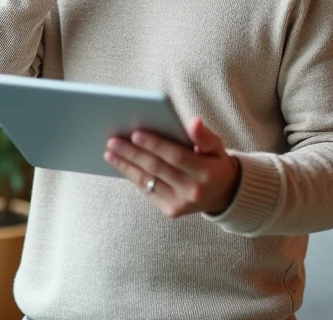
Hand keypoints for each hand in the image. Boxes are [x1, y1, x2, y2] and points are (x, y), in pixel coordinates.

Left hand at [104, 117, 240, 218]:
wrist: (222, 194)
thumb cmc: (214, 163)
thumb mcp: (216, 146)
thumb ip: (204, 135)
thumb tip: (193, 122)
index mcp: (206, 172)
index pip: (175, 156)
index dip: (155, 144)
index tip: (135, 133)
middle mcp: (193, 190)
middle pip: (157, 168)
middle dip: (132, 153)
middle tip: (113, 141)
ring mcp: (181, 204)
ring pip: (148, 181)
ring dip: (126, 166)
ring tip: (110, 153)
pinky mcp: (171, 211)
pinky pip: (147, 191)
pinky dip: (133, 177)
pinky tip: (122, 165)